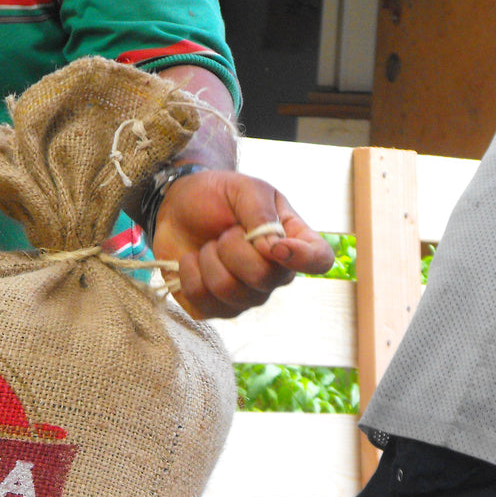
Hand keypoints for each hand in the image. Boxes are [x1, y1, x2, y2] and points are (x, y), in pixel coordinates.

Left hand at [152, 170, 334, 318]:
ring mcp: (246, 296)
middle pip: (265, 277)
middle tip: (225, 231)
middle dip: (233, 248)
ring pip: (230, 291)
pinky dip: (190, 274)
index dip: (304, 259)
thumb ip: (261, 213)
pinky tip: (193, 260)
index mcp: (292, 240)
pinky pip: (204, 302)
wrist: (176, 208)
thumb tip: (275, 248)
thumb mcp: (243, 189)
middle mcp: (274, 274)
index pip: (319, 260)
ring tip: (209, 245)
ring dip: (209, 259)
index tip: (276, 246)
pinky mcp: (215, 308)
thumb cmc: (216, 196)